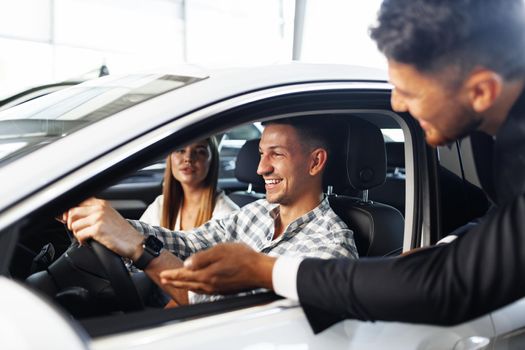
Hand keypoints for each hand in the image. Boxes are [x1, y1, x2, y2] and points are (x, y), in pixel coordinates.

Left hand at [63, 197, 142, 258]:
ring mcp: (99, 218)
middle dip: (71, 223)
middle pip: (72, 212)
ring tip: (85, 237)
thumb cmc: (122, 232)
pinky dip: (81, 240)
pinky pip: (79, 234)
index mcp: (101, 203)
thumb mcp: (108, 216)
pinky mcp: (98, 229)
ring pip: (74, 225)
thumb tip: (72, 215)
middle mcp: (100, 208)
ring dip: (77, 234)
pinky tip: (88, 242)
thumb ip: (93, 212)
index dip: (68, 212)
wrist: (134, 243)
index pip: (77, 202)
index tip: (66, 219)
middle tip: (76, 230)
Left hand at [159, 243, 275, 294]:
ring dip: (184, 286)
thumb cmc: (243, 258)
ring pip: (195, 288)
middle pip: (188, 284)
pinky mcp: (224, 290)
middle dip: (175, 282)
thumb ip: (202, 258)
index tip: (163, 274)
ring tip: (176, 284)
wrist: (260, 271)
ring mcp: (217, 289)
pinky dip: (195, 288)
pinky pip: (204, 291)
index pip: (184, 275)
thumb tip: (186, 264)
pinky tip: (197, 286)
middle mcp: (210, 285)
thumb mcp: (220, 251)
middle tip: (164, 280)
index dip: (173, 275)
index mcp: (207, 274)